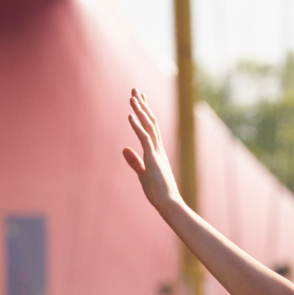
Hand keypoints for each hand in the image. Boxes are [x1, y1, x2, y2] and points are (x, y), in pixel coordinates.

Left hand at [122, 89, 181, 211]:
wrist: (169, 203)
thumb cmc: (158, 192)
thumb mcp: (142, 173)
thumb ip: (134, 160)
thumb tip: (124, 148)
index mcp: (156, 152)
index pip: (150, 128)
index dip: (144, 113)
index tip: (140, 100)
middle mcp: (158, 148)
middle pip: (150, 122)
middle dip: (143, 106)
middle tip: (136, 91)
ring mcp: (156, 152)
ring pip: (148, 126)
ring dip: (140, 111)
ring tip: (132, 96)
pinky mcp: (153, 158)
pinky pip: (144, 138)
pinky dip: (137, 125)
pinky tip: (130, 115)